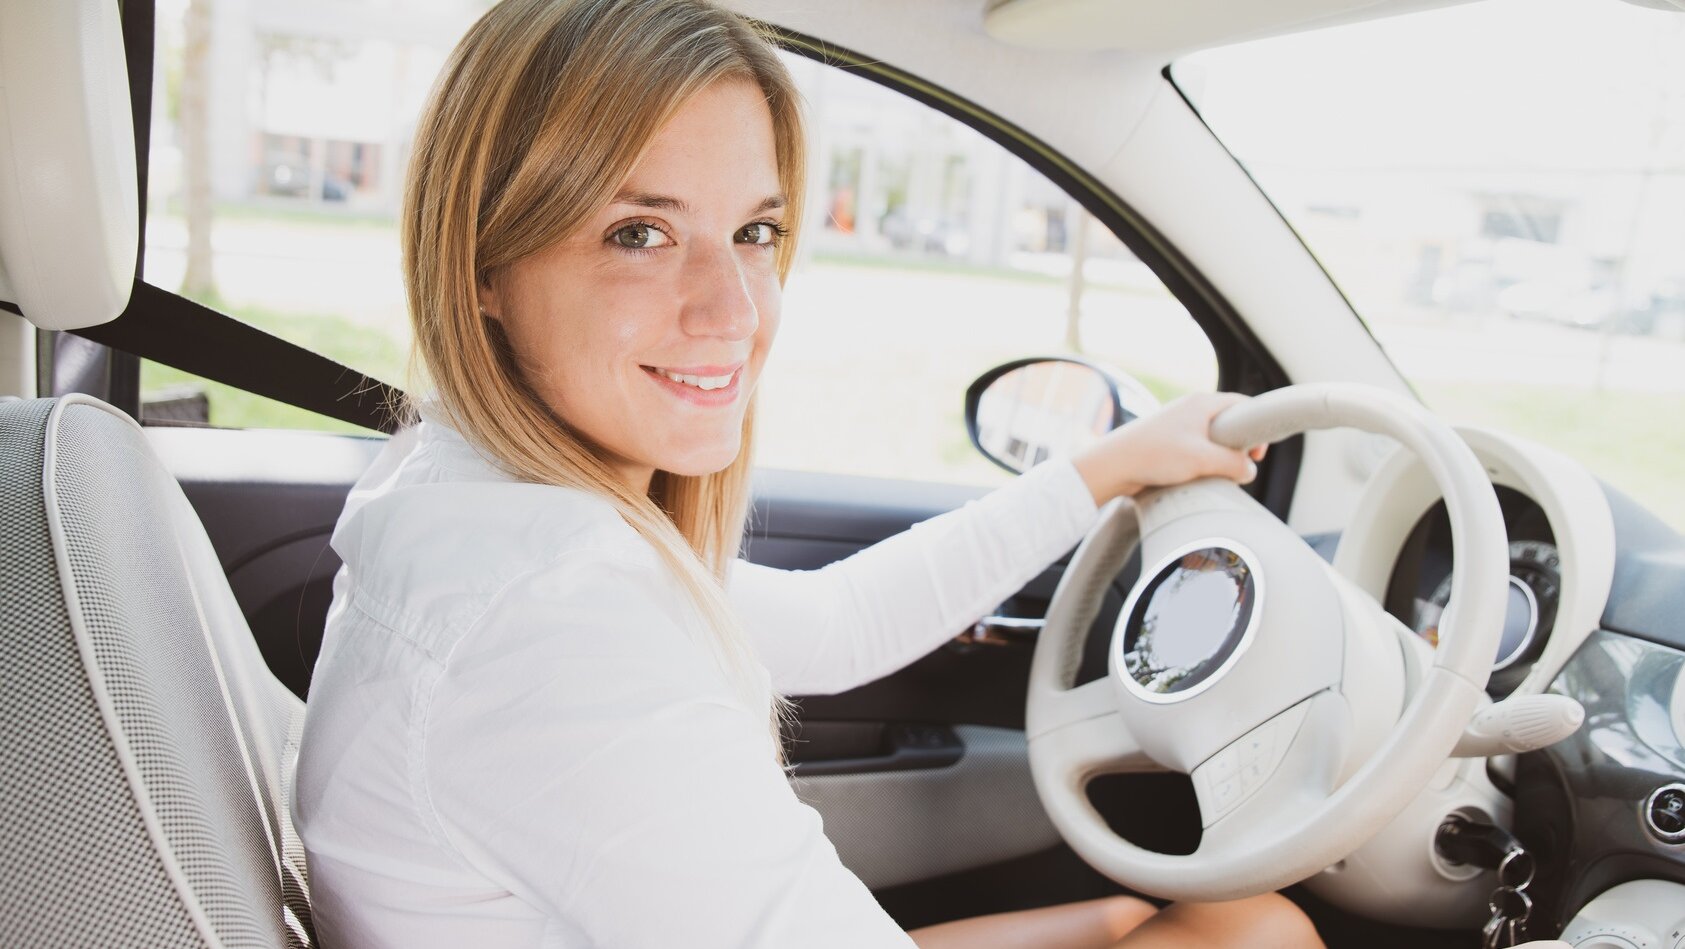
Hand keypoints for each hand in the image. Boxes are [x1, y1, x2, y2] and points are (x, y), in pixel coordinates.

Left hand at [1070, 392, 1268, 506]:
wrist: (1113, 465)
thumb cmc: (1155, 455)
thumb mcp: (1202, 459)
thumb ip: (1233, 463)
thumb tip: (1250, 470)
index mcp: (1202, 403)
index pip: (1243, 405)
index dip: (1256, 427)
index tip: (1257, 454)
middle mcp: (1191, 409)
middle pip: (1229, 424)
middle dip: (1238, 447)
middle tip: (1237, 468)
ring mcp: (1178, 425)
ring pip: (1212, 440)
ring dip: (1219, 458)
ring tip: (1215, 476)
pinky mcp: (1168, 443)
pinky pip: (1196, 450)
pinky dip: (1202, 463)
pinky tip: (1197, 479)